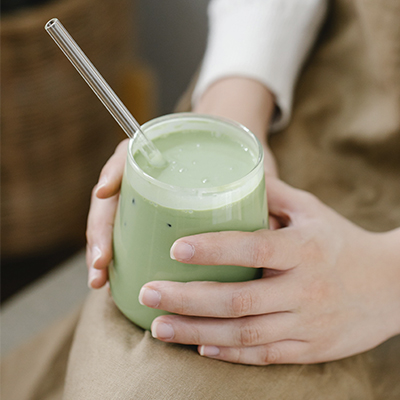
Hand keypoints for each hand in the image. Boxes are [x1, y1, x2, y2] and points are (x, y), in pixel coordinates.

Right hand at [86, 77, 277, 286]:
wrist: (233, 161)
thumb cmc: (238, 163)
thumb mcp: (247, 167)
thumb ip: (254, 188)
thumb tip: (267, 227)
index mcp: (164, 158)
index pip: (126, 158)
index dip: (112, 174)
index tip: (104, 194)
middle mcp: (148, 178)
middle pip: (112, 199)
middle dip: (101, 232)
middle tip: (100, 264)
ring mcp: (145, 199)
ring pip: (114, 223)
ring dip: (103, 251)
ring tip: (100, 281)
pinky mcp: (149, 219)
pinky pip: (126, 238)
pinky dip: (118, 260)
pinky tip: (114, 283)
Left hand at [139, 176, 399, 364]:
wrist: (391, 286)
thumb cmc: (342, 242)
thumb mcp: (312, 210)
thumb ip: (272, 194)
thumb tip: (235, 174)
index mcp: (304, 249)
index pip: (253, 248)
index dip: (213, 249)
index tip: (175, 248)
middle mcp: (304, 289)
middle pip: (238, 300)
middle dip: (187, 299)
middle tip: (148, 292)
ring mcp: (306, 324)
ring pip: (243, 334)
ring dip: (196, 332)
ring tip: (158, 326)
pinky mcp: (309, 349)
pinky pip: (263, 355)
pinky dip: (228, 354)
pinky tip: (199, 347)